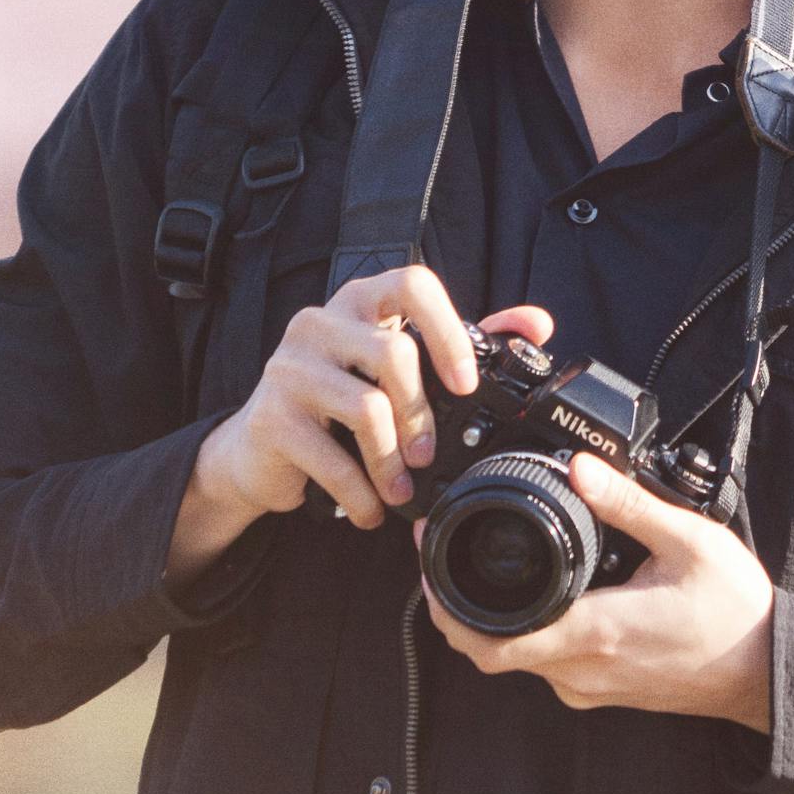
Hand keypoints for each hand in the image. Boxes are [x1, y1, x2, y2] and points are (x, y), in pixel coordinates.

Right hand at [168, 268, 551, 585]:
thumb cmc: (338, 403)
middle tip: (428, 456)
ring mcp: (288, 367)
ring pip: (367, 409)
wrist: (256, 451)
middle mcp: (319, 322)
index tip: (467, 380)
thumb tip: (536, 324)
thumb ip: (463, 343)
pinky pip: (332, 458)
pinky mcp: (269, 417)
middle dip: (422, 417)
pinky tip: (370, 508)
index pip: (412, 285)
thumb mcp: (396, 368)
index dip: (448, 330)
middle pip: (394, 355)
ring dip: (392, 463)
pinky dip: (360, 494)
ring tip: (401, 490)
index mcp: (359, 302)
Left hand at [418, 451, 776, 732]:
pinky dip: (524, 630)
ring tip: (483, 564)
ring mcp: (590, 687)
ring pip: (516, 658)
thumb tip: (579, 466)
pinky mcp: (603, 690)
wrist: (767, 670)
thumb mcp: (689, 541)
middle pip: (489, 650)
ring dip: (490, 618)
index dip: (443, 604)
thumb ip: (628, 503)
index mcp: (595, 633)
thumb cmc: (736, 612)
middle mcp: (582, 670)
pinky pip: (546, 663)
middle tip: (441, 555)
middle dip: (454, 605)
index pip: (488, 640)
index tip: (427, 560)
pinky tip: (538, 593)